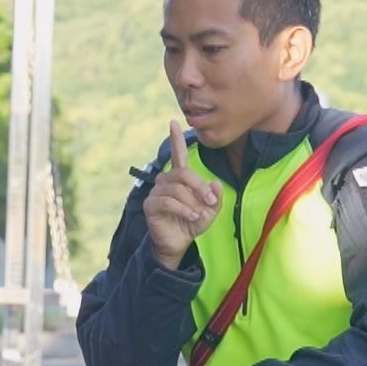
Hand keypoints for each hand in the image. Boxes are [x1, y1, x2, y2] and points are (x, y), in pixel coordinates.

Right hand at [142, 120, 221, 270]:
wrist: (178, 243)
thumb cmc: (192, 223)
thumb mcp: (210, 210)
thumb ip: (215, 197)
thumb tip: (215, 184)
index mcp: (179, 179)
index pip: (177, 155)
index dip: (175, 139)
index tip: (172, 122)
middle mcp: (165, 181)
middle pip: (183, 174)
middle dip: (199, 187)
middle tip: (210, 202)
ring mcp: (156, 192)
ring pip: (177, 189)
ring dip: (192, 202)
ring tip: (199, 214)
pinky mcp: (151, 205)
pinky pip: (168, 201)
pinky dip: (183, 209)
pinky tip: (191, 216)